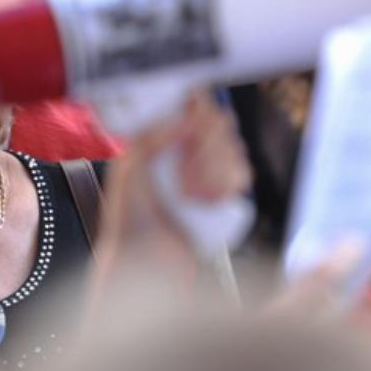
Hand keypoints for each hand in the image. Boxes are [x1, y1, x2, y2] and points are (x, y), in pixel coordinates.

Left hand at [93, 92, 249, 266]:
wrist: (146, 265)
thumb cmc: (127, 223)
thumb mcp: (128, 172)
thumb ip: (151, 138)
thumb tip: (182, 116)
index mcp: (160, 139)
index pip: (193, 105)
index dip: (199, 114)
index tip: (191, 132)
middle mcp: (184, 151)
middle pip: (219, 124)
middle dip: (206, 151)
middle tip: (184, 176)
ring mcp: (205, 172)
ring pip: (235, 149)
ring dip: (216, 172)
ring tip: (192, 196)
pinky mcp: (221, 195)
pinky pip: (243, 175)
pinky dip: (229, 186)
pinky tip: (209, 201)